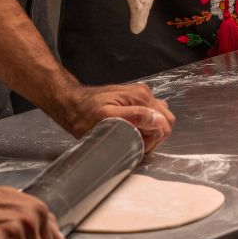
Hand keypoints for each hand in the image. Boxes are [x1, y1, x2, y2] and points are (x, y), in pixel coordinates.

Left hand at [53, 83, 175, 152]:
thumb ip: (134, 117)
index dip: (152, 140)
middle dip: (154, 137)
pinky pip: (151, 115)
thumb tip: (159, 120)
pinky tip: (132, 130)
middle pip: (166, 120)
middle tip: (134, 142)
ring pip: (160, 119)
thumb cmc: (84, 113)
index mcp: (141, 97)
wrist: (71, 103)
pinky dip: (147, 126)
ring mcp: (141, 96)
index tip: (135, 144)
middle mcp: (145, 93)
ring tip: (132, 136)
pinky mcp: (136, 100)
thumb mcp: (106, 117)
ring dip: (151, 132)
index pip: (164, 124)